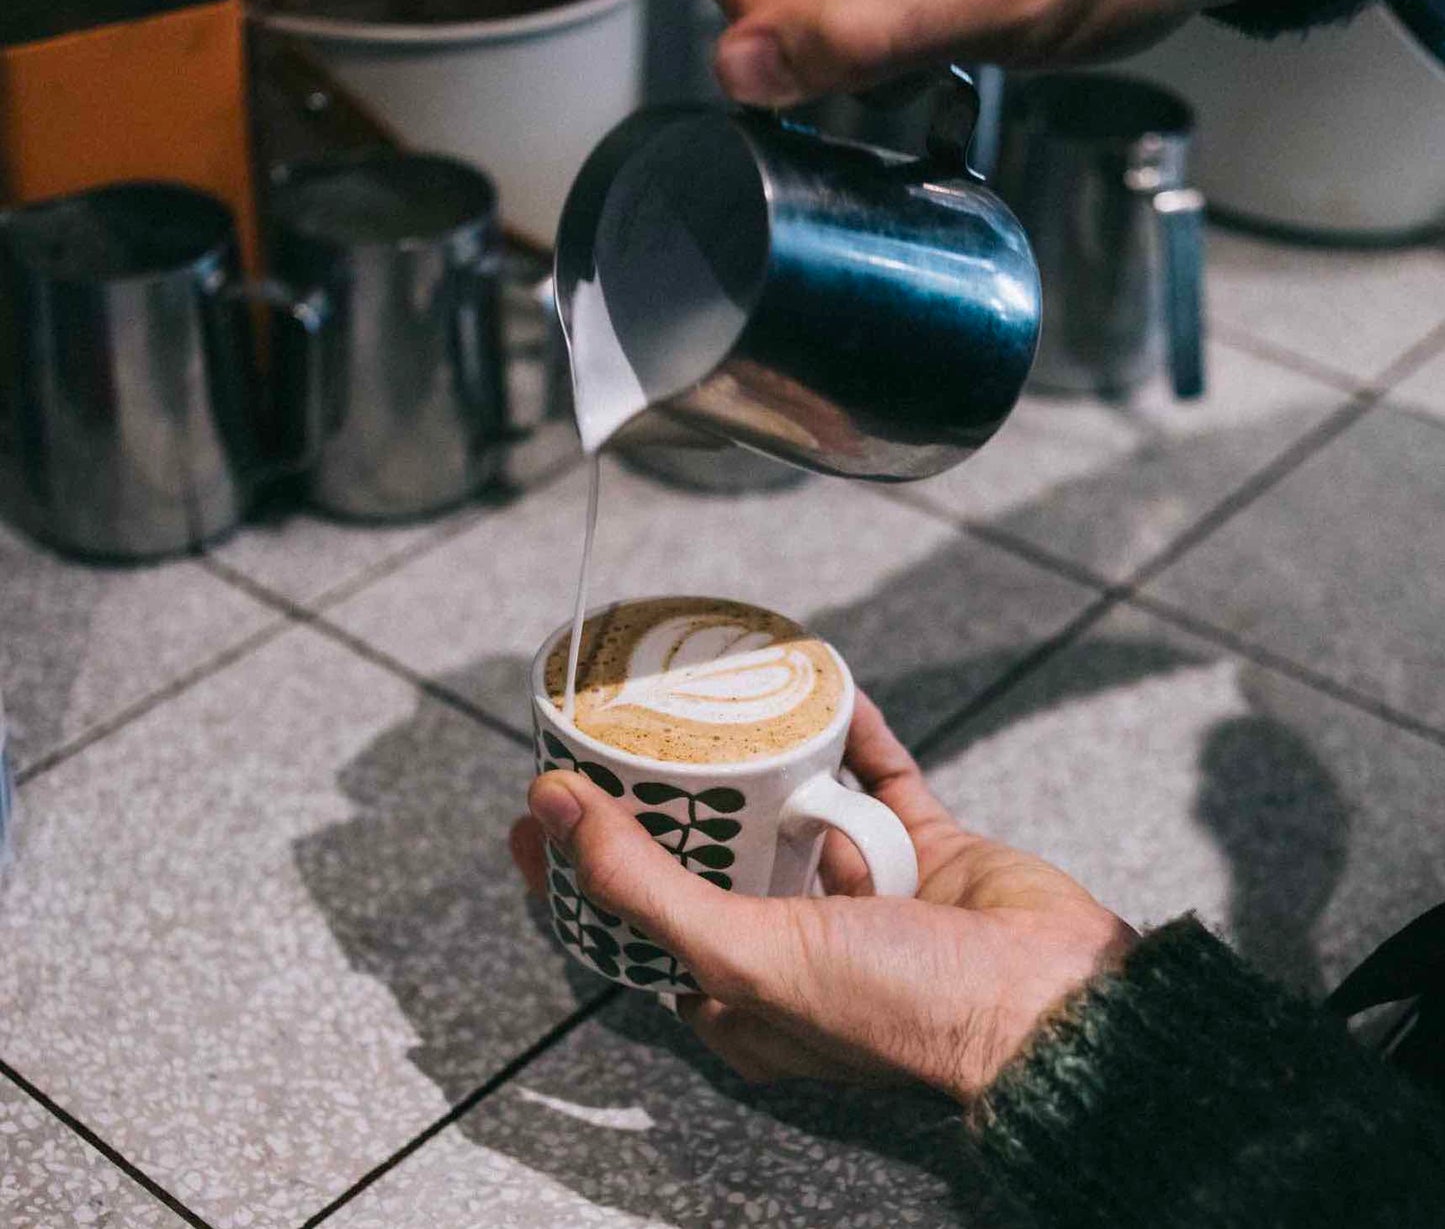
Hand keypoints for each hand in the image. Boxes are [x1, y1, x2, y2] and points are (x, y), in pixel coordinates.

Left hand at [511, 693, 1136, 1099]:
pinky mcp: (920, 847)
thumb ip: (647, 887)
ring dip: (764, 758)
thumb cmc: (901, 1009)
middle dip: (671, 798)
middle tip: (627, 730)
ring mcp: (860, 889)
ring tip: (719, 700)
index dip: (584, 864)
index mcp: (742, 992)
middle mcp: (794, 941)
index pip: (635, 919)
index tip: (544, 801)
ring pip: (793, 806)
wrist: (1054, 1002)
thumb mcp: (748, 955)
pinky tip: (826, 690)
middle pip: (710, 853)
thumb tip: (554, 807)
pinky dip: (852, 734)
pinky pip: (876, 774)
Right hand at [693, 0, 1332, 104]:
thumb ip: (858, 36)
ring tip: (950, 13)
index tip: (865, 55)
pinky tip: (947, 6)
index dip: (786, 31)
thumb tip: (741, 68)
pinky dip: (887, 14)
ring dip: (865, 30)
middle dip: (834, 32)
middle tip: (926, 33)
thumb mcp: (993, 1)